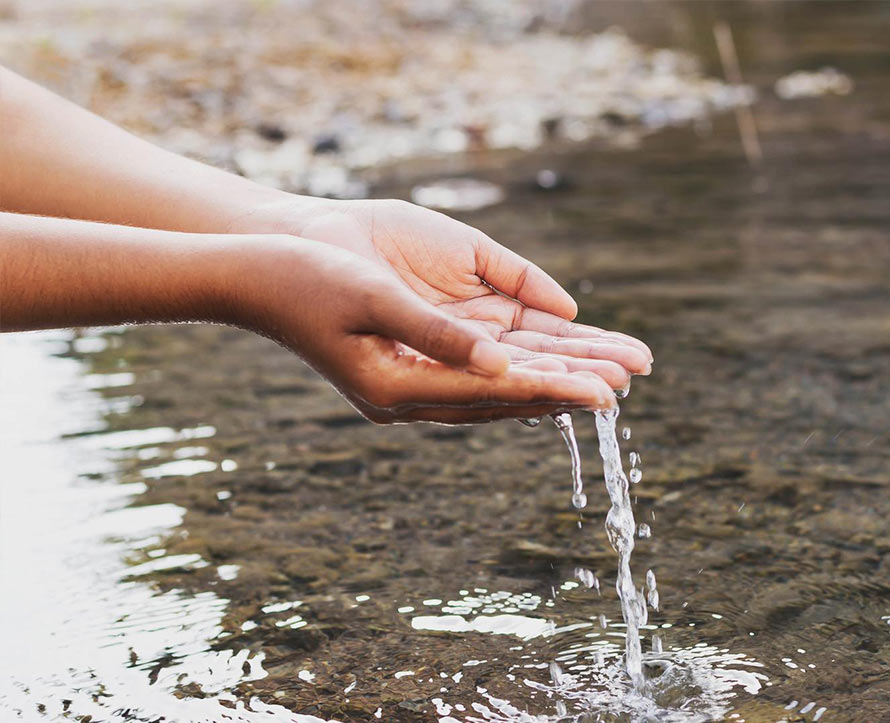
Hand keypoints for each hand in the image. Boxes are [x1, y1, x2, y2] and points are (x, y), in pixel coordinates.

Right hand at [236, 196, 651, 391]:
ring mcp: (417, 379)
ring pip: (505, 381)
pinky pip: (487, 367)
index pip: (495, 390)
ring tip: (616, 371)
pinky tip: (564, 357)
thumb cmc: (307, 277)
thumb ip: (438, 333)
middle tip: (631, 381)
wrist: (258, 273)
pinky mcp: (419, 360)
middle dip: (572, 384)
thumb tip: (502, 362)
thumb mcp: (372, 296)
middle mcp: (415, 393)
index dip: (554, 388)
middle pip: (510, 392)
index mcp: (399, 388)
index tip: (607, 391)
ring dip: (559, 374)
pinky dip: (528, 363)